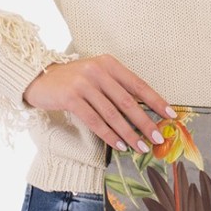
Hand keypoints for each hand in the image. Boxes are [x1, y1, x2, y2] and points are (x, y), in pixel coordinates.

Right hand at [22, 54, 175, 154]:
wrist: (39, 78)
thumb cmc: (72, 80)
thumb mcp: (96, 76)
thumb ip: (116, 88)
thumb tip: (142, 113)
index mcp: (108, 63)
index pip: (137, 84)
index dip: (155, 101)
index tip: (170, 115)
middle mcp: (97, 71)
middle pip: (127, 101)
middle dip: (145, 122)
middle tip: (158, 137)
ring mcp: (83, 84)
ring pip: (112, 114)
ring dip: (129, 133)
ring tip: (141, 147)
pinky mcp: (70, 98)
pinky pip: (95, 121)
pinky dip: (109, 135)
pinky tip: (120, 145)